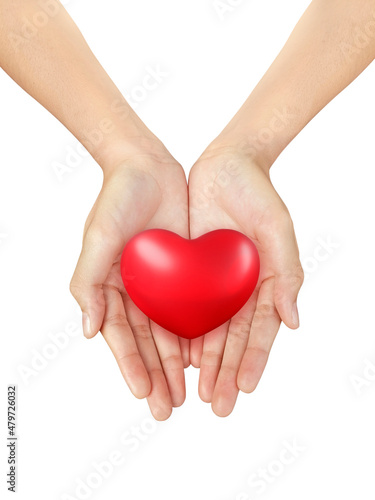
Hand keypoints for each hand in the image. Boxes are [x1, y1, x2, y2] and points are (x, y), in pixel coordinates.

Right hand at [70, 149, 189, 419]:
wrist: (146, 167)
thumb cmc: (116, 199)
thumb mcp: (98, 238)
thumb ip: (88, 283)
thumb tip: (89, 331)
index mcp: (109, 287)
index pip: (120, 336)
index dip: (130, 366)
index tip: (143, 394)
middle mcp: (133, 290)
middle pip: (145, 342)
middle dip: (155, 376)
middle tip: (168, 409)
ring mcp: (158, 283)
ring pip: (168, 331)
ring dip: (176, 363)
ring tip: (188, 394)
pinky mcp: (182, 271)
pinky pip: (189, 308)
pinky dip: (194, 333)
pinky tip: (203, 357)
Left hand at [188, 146, 303, 416]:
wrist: (224, 166)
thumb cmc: (258, 195)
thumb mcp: (278, 230)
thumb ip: (287, 274)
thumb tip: (294, 322)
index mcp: (266, 283)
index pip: (260, 330)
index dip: (253, 360)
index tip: (245, 388)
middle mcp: (240, 290)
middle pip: (233, 339)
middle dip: (226, 373)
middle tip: (218, 406)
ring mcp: (215, 284)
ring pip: (208, 331)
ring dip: (204, 363)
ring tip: (194, 393)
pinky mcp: (190, 272)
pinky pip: (186, 308)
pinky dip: (183, 334)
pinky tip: (178, 357)